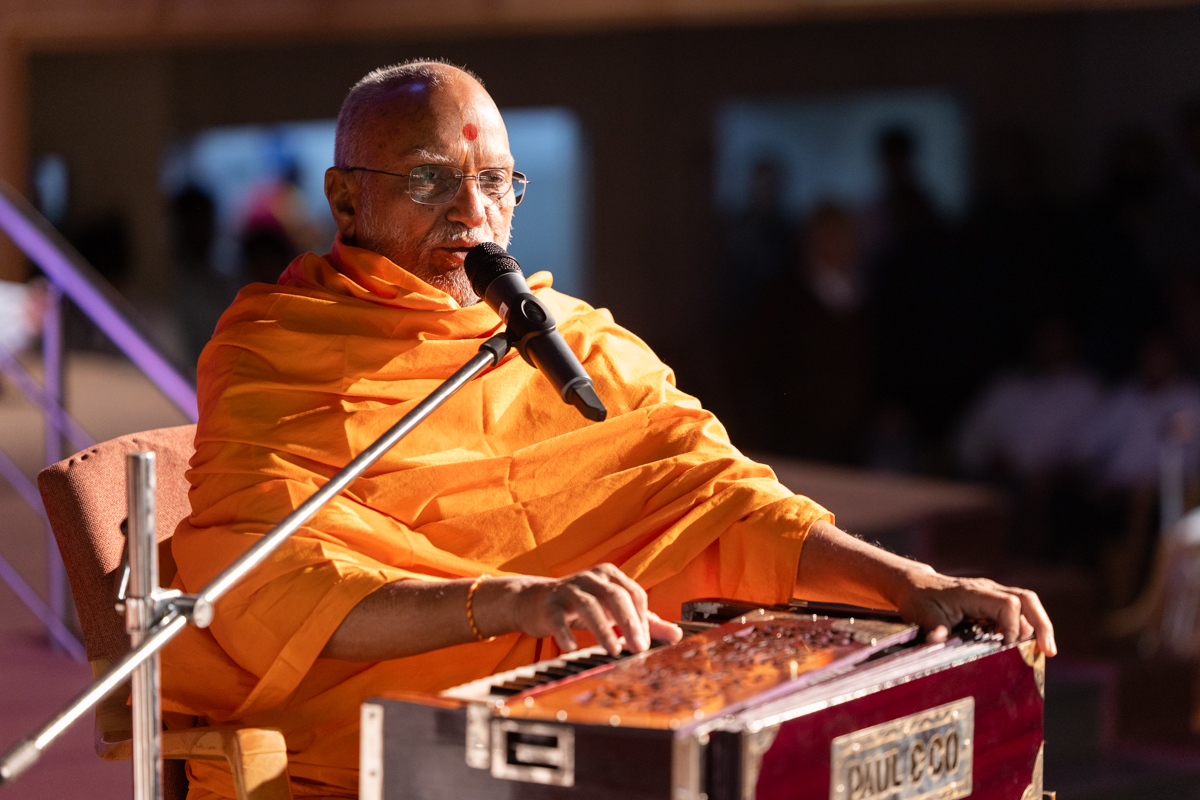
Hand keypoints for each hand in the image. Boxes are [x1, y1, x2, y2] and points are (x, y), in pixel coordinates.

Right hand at [495, 564, 682, 655]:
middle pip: (615, 596)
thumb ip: (645, 621)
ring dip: (603, 629)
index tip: (646, 643)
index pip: (634, 594)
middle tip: (639, 648)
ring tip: (613, 650)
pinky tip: (572, 646)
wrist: (536, 601)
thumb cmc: (582, 606)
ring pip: (589, 605)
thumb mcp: (614, 610)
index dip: (643, 619)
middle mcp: (591, 577)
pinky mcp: (549, 604)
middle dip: (630, 623)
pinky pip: (558, 617)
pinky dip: (566, 631)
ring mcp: (568, 589)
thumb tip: (677, 634)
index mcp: (610, 576)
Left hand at [895, 566, 1056, 655]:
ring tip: (1046, 651)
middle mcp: (988, 589)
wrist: (916, 586)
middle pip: (1027, 599)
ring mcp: (993, 593)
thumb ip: (932, 627)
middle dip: (1042, 624)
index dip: (1013, 626)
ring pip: (1028, 603)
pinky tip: (1030, 646)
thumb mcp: (921, 614)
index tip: (1008, 648)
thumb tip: (936, 640)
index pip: (1007, 604)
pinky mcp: (994, 601)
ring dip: (1039, 626)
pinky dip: (1029, 626)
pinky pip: (1020, 610)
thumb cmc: (919, 600)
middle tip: (1048, 650)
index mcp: (973, 592)